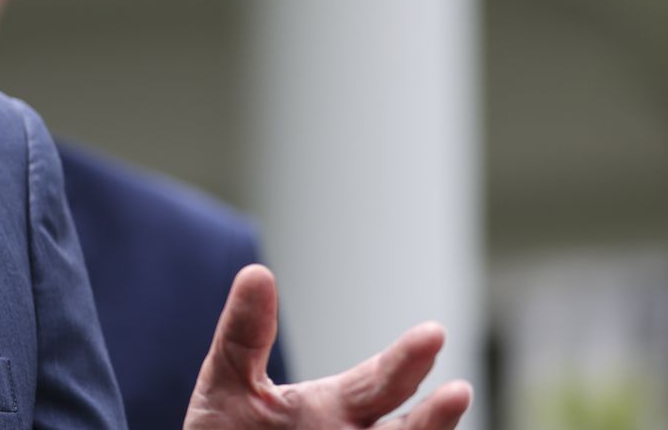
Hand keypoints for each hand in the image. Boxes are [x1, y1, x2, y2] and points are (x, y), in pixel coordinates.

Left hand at [186, 265, 472, 429]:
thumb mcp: (228, 379)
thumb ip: (244, 334)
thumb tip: (257, 272)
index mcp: (333, 406)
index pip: (380, 381)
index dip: (407, 360)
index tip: (433, 334)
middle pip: (404, 427)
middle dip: (433, 411)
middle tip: (458, 390)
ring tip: (451, 408)